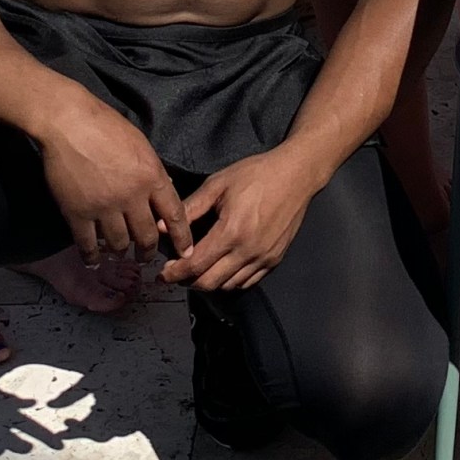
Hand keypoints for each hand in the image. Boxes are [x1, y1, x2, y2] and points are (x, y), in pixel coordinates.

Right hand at [36, 91, 193, 263]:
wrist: (69, 122)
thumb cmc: (106, 126)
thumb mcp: (141, 144)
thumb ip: (154, 170)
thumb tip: (167, 188)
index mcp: (151, 176)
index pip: (174, 214)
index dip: (181, 237)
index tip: (186, 252)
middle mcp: (131, 196)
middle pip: (146, 236)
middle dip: (148, 251)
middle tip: (146, 256)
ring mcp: (104, 207)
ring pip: (119, 244)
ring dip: (121, 252)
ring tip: (120, 254)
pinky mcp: (78, 213)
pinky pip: (88, 244)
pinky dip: (92, 256)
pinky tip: (94, 259)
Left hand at [162, 144, 326, 290]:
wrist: (296, 174)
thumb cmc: (257, 174)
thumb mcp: (218, 184)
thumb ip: (190, 208)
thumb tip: (163, 226)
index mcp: (231, 231)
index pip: (196, 264)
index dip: (175, 273)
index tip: (163, 273)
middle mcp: (248, 250)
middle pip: (210, 282)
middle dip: (188, 281)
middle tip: (177, 272)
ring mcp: (263, 257)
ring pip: (228, 285)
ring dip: (209, 282)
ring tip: (199, 269)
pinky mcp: (274, 259)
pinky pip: (247, 281)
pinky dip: (230, 280)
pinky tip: (223, 268)